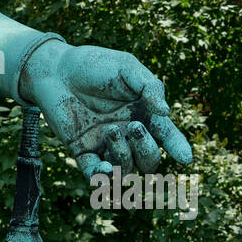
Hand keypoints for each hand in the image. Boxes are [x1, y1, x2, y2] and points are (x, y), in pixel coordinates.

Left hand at [20, 40, 192, 178]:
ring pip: (125, 169)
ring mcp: (105, 144)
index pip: (166, 136)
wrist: (56, 68)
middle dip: (146, 149)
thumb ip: (148, 86)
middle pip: (149, 159)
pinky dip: (101, 177)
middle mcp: (127, 133)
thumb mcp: (126, 67)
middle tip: (133, 126)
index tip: (185, 157)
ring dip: (123, 156)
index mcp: (143, 114)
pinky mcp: (82, 149)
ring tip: (111, 130)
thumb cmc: (94, 64)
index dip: (177, 147)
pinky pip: (95, 173)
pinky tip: (103, 171)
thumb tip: (165, 111)